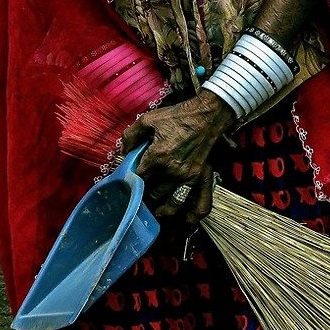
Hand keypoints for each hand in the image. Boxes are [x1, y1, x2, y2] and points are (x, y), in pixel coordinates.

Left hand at [120, 92, 230, 228]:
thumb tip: (123, 150)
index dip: (130, 180)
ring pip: (167, 200)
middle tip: (136, 193)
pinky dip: (179, 209)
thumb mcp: (148, 119)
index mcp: (157, 156)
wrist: (206, 117)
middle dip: (142, 193)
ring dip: (157, 205)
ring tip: (151, 207)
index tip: (126, 181)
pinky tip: (172, 213)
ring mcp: (185, 176)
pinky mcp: (196, 177)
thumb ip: (131, 135)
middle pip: (151, 191)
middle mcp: (170, 170)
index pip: (138, 177)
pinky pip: (186, 200)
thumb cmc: (178, 116)